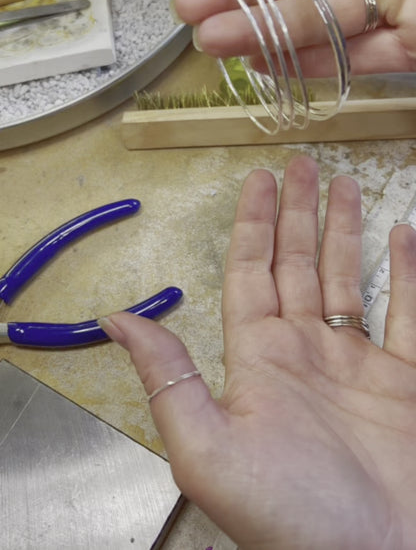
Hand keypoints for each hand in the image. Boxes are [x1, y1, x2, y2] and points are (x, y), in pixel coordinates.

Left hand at [102, 156, 415, 549]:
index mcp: (260, 359)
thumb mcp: (207, 446)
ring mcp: (358, 365)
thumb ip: (166, 377)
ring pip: (349, 276)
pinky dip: (409, 274)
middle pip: (298, 263)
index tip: (259, 180)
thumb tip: (114, 319)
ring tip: (343, 185)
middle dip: (297, 212)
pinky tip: (403, 236)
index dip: (254, 223)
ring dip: (344, 230)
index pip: (252, 271)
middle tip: (301, 165)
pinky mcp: (406, 382)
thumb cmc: (290, 513)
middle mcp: (306, 353)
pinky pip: (409, 315)